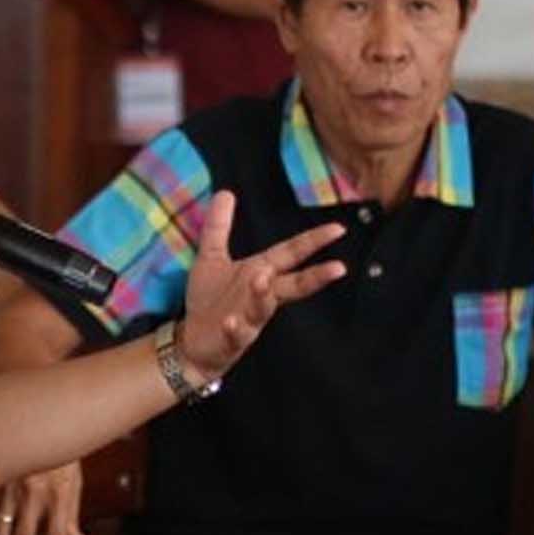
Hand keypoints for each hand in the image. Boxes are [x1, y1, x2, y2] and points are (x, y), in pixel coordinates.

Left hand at [176, 191, 346, 382]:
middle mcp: (260, 295)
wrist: (194, 342)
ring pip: (262, 307)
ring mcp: (248, 318)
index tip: (338, 229)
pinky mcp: (231, 339)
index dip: (312, 242)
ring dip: (263, 295)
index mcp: (260, 273)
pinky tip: (231, 322)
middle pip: (291, 284)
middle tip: (339, 268)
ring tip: (262, 279)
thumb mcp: (212, 257)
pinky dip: (235, 328)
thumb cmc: (210, 299)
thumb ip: (219, 226)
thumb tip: (225, 191)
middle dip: (313, 276)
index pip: (290, 254)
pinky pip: (235, 333)